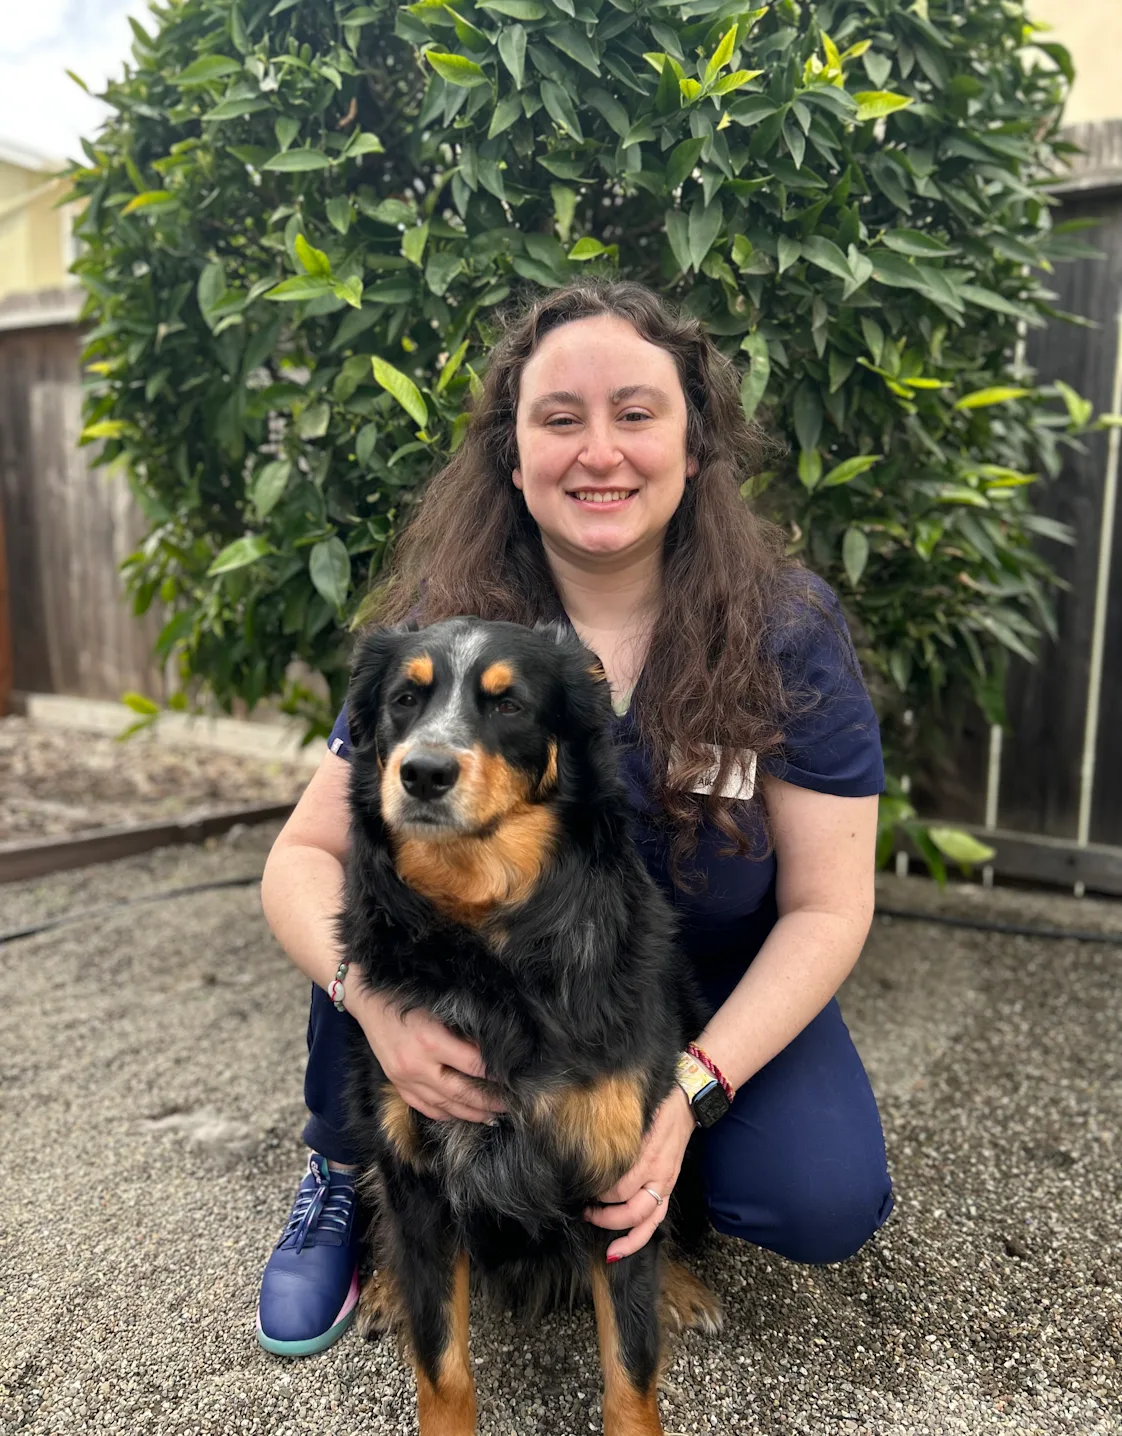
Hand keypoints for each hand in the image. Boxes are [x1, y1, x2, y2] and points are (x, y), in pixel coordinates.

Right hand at [356, 994, 505, 1123]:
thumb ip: (463, 1028)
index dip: (498, 1073)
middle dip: (490, 1101)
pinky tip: (461, 1115)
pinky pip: (425, 1108)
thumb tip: (495, 1045)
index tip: (516, 1075)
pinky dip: (446, 1114)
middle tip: (513, 1104)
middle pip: (462, 1092)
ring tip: (493, 1116)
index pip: (474, 1065)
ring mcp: (405, 1079)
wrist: (367, 999)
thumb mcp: (439, 1006)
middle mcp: (418, 1065)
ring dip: (471, 1114)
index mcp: (431, 1040)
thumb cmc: (407, 995)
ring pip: (445, 1106)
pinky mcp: (397, 1085)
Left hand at [584, 1085, 695, 1260]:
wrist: (687, 1103)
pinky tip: (620, 1249)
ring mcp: (666, 1184)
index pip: (620, 1187)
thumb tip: (586, 1138)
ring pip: (646, 1223)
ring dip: (623, 1236)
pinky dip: (638, 1238)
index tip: (582, 1187)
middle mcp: (659, 1174)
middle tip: (584, 1211)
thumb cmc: (657, 1105)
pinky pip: (655, 1222)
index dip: (598, 1193)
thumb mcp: (637, 1113)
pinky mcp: (668, 1189)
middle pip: (631, 1210)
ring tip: (602, 1239)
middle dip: (605, 1217)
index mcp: (649, 1156)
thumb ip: (617, 1129)